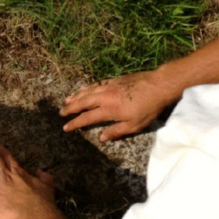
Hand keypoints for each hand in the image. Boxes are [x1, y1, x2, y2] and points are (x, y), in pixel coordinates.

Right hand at [60, 69, 175, 140]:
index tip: (65, 127)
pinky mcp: (114, 80)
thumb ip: (116, 131)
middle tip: (61, 113)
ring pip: (87, 91)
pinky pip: (96, 84)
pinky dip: (87, 87)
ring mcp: (109, 86)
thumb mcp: (134, 125)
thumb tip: (101, 138)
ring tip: (67, 100)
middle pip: (83, 102)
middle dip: (71, 108)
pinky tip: (84, 89)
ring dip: (76, 96)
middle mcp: (105, 97)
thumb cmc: (148, 108)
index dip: (75, 123)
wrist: (158, 86)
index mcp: (108, 110)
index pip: (87, 118)